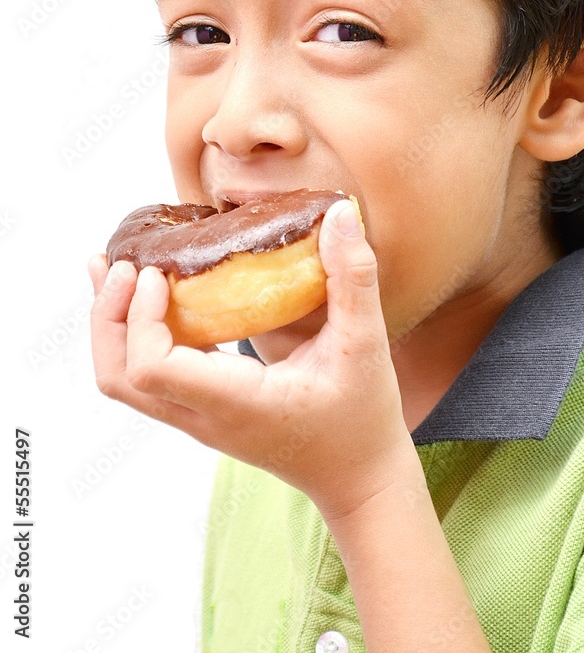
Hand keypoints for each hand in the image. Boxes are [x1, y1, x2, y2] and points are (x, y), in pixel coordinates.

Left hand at [89, 199, 413, 517]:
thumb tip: (340, 214)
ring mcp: (197, 420)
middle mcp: (204, 417)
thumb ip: (354, 278)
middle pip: (119, 377)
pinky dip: (133, 335)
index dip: (141, 317)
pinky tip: (147, 298)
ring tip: (114, 270)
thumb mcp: (365, 344)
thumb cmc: (362, 419)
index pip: (153, 369)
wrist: (358, 480)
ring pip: (123, 382)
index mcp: (236, 402)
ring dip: (112, 325)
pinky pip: (146, 377)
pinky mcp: (201, 413)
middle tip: (122, 262)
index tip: (158, 273)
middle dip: (107, 315)